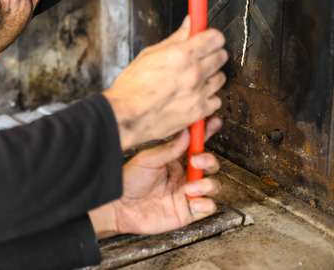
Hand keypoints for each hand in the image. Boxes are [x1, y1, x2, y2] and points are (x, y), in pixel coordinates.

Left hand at [88, 117, 222, 238]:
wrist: (119, 207)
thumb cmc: (129, 181)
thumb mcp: (148, 160)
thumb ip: (169, 149)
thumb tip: (187, 132)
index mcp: (174, 160)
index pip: (196, 145)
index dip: (207, 133)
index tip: (214, 121)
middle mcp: (184, 175)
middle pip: (210, 164)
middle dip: (208, 160)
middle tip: (195, 160)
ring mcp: (187, 193)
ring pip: (213, 185)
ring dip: (207, 184)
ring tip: (190, 187)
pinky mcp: (188, 211)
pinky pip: (208, 207)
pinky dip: (206, 204)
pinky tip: (193, 201)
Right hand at [102, 16, 226, 149]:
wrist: (125, 116)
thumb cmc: (131, 88)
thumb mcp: (148, 55)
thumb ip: (174, 39)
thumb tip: (188, 25)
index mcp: (182, 55)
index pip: (215, 38)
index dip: (210, 37)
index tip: (206, 38)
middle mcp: (194, 73)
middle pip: (221, 56)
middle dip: (211, 54)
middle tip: (199, 57)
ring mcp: (198, 94)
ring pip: (220, 78)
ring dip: (210, 76)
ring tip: (194, 78)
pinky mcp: (198, 112)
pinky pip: (216, 101)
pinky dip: (208, 98)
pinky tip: (195, 95)